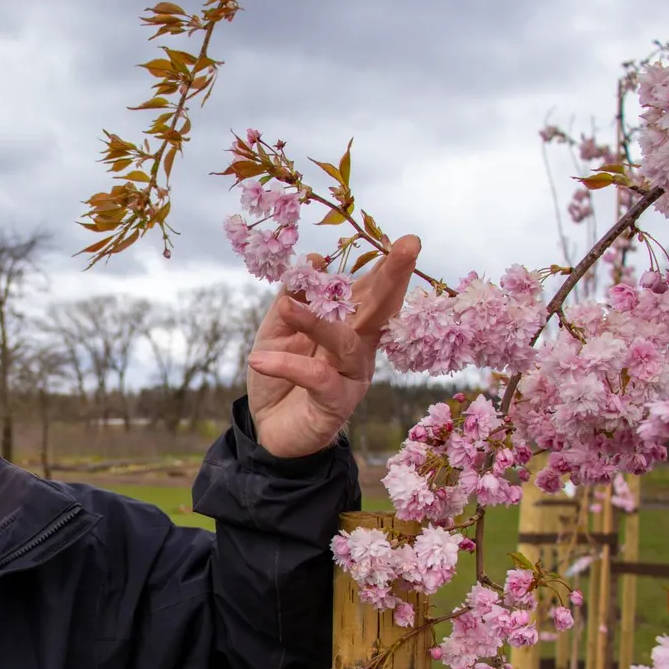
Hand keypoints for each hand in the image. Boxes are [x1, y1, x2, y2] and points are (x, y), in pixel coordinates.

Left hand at [246, 235, 420, 457]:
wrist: (267, 428)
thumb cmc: (279, 374)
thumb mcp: (279, 330)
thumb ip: (294, 297)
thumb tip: (314, 258)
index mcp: (351, 326)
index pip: (371, 291)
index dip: (388, 268)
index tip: (407, 240)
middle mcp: (359, 348)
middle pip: (380, 310)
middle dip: (393, 277)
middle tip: (410, 245)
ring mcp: (351, 376)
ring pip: (345, 342)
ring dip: (316, 322)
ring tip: (286, 309)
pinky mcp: (336, 404)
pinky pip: (316, 378)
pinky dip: (287, 366)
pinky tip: (258, 360)